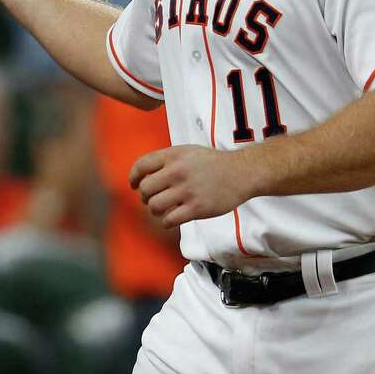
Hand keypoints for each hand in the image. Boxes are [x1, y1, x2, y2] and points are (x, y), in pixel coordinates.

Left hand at [129, 144, 253, 227]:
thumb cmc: (212, 163)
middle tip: (151, 199)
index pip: (141, 166)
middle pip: (145, 189)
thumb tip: (142, 175)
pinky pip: (169, 220)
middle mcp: (177, 171)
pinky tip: (173, 218)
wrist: (241, 173)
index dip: (133, 177)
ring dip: (155, 211)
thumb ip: (166, 160)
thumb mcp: (187, 152)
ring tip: (163, 209)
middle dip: (145, 197)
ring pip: (154, 206)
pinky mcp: (197, 208)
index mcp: (173, 156)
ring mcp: (187, 190)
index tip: (133, 185)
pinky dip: (167, 221)